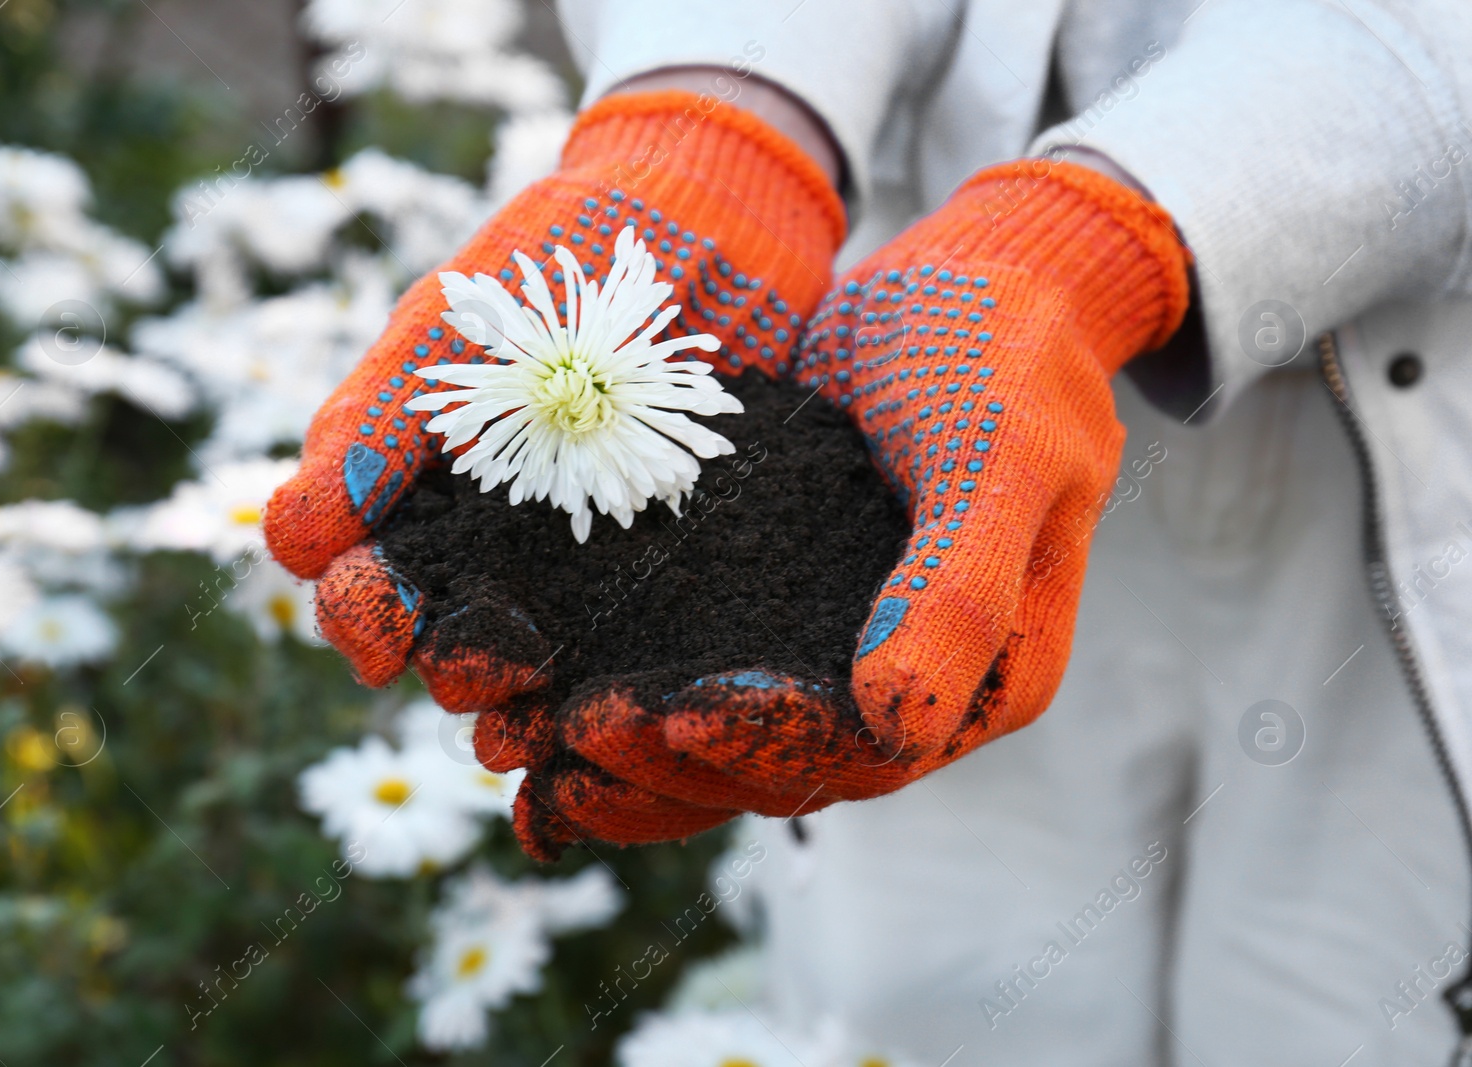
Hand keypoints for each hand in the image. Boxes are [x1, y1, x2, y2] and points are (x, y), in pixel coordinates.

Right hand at [264, 89, 844, 855]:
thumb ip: (379, 426)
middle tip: (479, 668)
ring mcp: (589, 554)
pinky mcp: (676, 558)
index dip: (362, 618)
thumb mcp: (455, 325)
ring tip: (540, 705)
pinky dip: (624, 672)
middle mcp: (498, 538)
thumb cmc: (555, 256)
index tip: (377, 638)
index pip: (368, 581)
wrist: (708, 213)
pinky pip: (642, 639)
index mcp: (422, 486)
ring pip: (543, 657)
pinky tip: (627, 699)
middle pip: (449, 637)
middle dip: (449, 664)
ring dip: (531, 693)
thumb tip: (289, 544)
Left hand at [560, 158, 1190, 820]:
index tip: (667, 718)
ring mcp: (837, 650)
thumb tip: (893, 721)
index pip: (861, 752)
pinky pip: (699, 665)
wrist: (974, 279)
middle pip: (779, 769)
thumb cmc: (1008, 353)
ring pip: (727, 740)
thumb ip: (961, 589)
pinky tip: (544, 683)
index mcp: (988, 681)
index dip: (761, 747)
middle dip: (669, 764)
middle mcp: (910, 688)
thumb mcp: (1000, 455)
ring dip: (630, 753)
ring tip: (527, 745)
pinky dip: (628, 680)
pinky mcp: (777, 603)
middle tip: (566, 732)